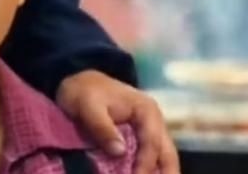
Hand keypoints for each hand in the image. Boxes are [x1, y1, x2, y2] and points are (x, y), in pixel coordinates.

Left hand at [56, 70, 178, 173]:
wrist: (79, 83)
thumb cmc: (84, 92)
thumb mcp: (87, 106)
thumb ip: (102, 128)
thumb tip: (120, 152)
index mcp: (146, 110)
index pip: (152, 143)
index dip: (145, 165)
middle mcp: (154, 121)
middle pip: (167, 154)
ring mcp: (150, 131)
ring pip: (164, 159)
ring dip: (158, 173)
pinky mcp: (141, 139)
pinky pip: (151, 159)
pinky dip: (149, 171)